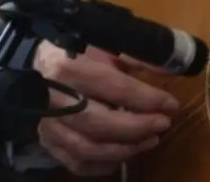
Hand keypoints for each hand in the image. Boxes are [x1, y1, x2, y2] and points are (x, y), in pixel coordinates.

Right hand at [34, 41, 179, 176]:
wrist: (38, 62)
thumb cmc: (77, 50)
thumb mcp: (107, 44)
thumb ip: (139, 57)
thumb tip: (171, 69)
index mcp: (70, 67)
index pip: (114, 88)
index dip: (147, 99)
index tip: (171, 104)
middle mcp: (55, 99)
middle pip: (99, 123)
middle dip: (137, 128)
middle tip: (163, 125)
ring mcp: (47, 124)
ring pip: (87, 148)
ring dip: (124, 149)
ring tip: (150, 141)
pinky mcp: (46, 141)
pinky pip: (75, 163)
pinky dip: (102, 165)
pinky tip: (122, 156)